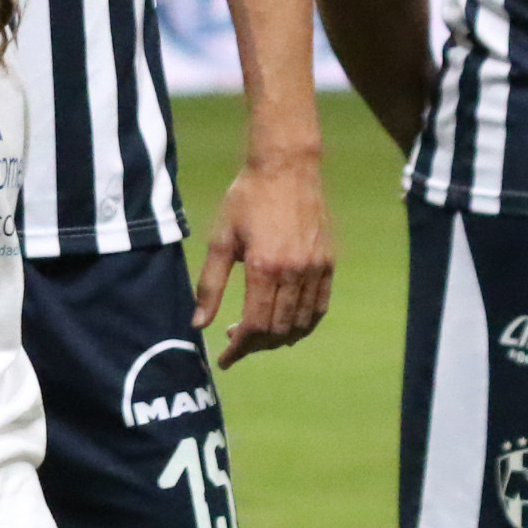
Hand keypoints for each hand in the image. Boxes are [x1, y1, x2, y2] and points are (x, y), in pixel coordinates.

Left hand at [196, 148, 334, 366]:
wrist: (287, 167)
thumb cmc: (246, 200)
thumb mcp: (220, 241)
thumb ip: (209, 286)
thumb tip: (198, 324)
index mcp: (264, 267)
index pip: (254, 326)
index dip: (239, 349)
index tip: (225, 359)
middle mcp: (294, 272)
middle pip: (278, 330)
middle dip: (255, 346)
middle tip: (234, 343)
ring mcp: (316, 268)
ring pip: (301, 323)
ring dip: (278, 339)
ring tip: (256, 335)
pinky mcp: (329, 263)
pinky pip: (320, 307)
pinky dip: (304, 325)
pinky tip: (286, 326)